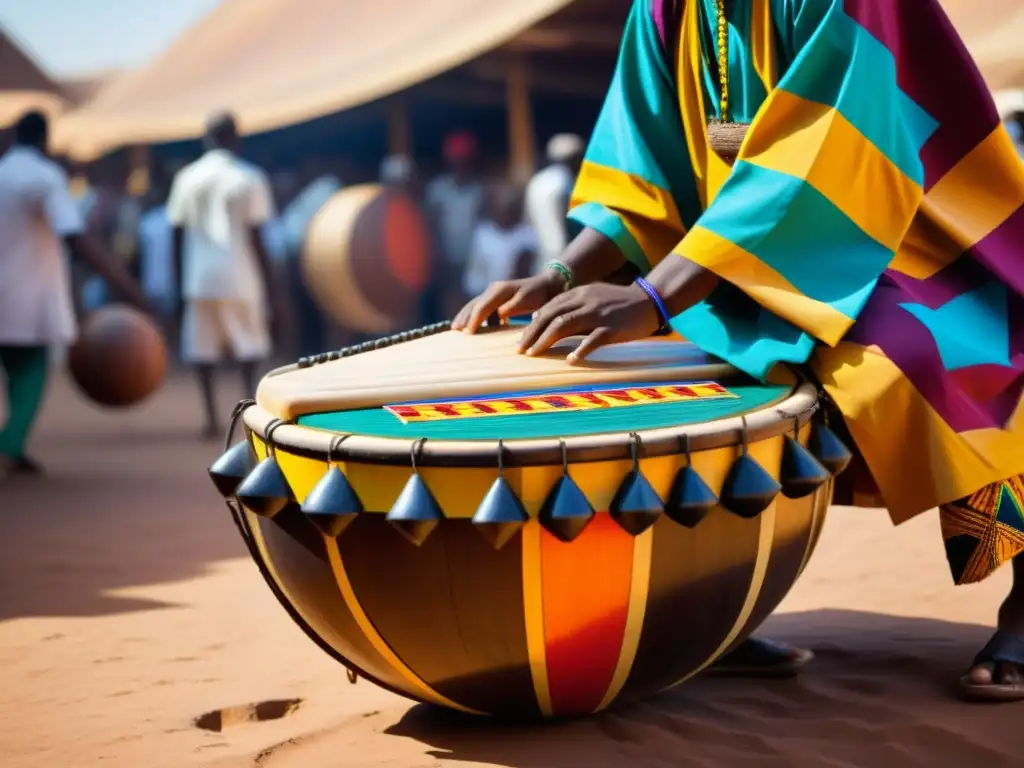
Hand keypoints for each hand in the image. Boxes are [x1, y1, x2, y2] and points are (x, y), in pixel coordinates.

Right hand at [452, 271, 564, 332]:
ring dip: (467, 317)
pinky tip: (473, 328)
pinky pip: (483, 309)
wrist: (548, 286)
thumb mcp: (526, 300)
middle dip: (463, 317)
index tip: (467, 332)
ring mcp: (494, 294)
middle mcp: (493, 290)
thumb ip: (512, 307)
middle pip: (473, 304)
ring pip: (476, 306)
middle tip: (454, 330)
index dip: (473, 320)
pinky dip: (476, 317)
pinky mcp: (497, 299)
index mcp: (499, 290)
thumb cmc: (538, 294)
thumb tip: (498, 314)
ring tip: (458, 329)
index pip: (481, 306)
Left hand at [517, 282, 661, 363]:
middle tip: (521, 350)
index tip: (521, 340)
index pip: (548, 309)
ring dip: (546, 340)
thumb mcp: (589, 297)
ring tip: (535, 354)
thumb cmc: (616, 303)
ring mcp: (597, 314)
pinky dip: (579, 350)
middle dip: (532, 334)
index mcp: (578, 294)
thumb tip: (537, 318)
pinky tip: (569, 360)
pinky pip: (592, 339)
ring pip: (564, 325)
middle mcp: (584, 301)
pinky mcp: (612, 328)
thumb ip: (566, 307)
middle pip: (551, 316)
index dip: (532, 325)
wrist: (648, 300)